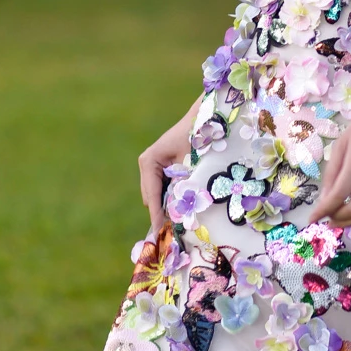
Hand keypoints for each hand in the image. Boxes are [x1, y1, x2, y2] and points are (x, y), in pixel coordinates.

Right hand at [139, 97, 201, 232]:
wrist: (204, 119)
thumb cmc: (198, 137)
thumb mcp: (191, 163)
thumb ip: (184, 185)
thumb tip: (180, 211)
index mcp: (149, 161)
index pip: (152, 194)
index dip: (157, 214)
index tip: (160, 231)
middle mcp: (147, 164)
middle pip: (151, 198)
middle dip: (162, 212)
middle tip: (173, 231)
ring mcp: (152, 166)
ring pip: (156, 195)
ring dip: (167, 206)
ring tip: (179, 222)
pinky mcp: (161, 168)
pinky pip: (163, 189)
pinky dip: (171, 197)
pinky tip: (182, 206)